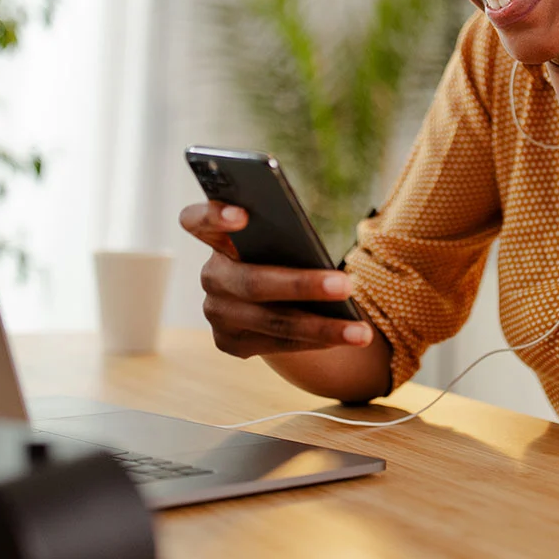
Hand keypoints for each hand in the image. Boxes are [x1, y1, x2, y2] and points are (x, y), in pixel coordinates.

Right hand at [178, 200, 375, 357]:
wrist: (273, 299)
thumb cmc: (283, 254)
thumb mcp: (282, 241)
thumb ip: (286, 239)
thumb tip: (318, 259)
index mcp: (217, 238)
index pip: (196, 220)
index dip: (213, 216)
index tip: (243, 214)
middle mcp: (211, 276)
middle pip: (251, 282)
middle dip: (302, 286)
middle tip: (346, 284)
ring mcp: (217, 314)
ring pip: (272, 322)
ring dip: (322, 327)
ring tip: (362, 331)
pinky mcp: (230, 343)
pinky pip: (278, 344)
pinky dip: (315, 340)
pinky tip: (347, 338)